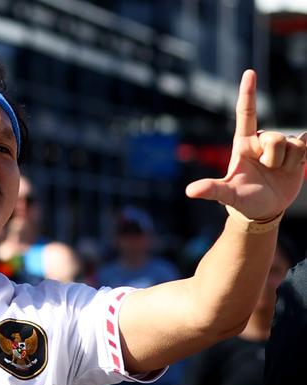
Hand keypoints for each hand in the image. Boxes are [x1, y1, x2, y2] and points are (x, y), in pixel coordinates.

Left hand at [186, 70, 305, 219]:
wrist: (263, 209)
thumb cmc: (242, 199)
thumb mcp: (227, 194)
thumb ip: (211, 190)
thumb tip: (190, 192)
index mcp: (243, 143)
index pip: (247, 113)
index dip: (248, 93)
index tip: (249, 72)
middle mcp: (261, 140)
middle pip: (275, 137)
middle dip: (273, 158)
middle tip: (265, 171)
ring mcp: (280, 146)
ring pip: (292, 143)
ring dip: (287, 163)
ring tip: (275, 172)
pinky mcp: (296, 152)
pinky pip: (305, 146)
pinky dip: (300, 160)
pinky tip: (290, 168)